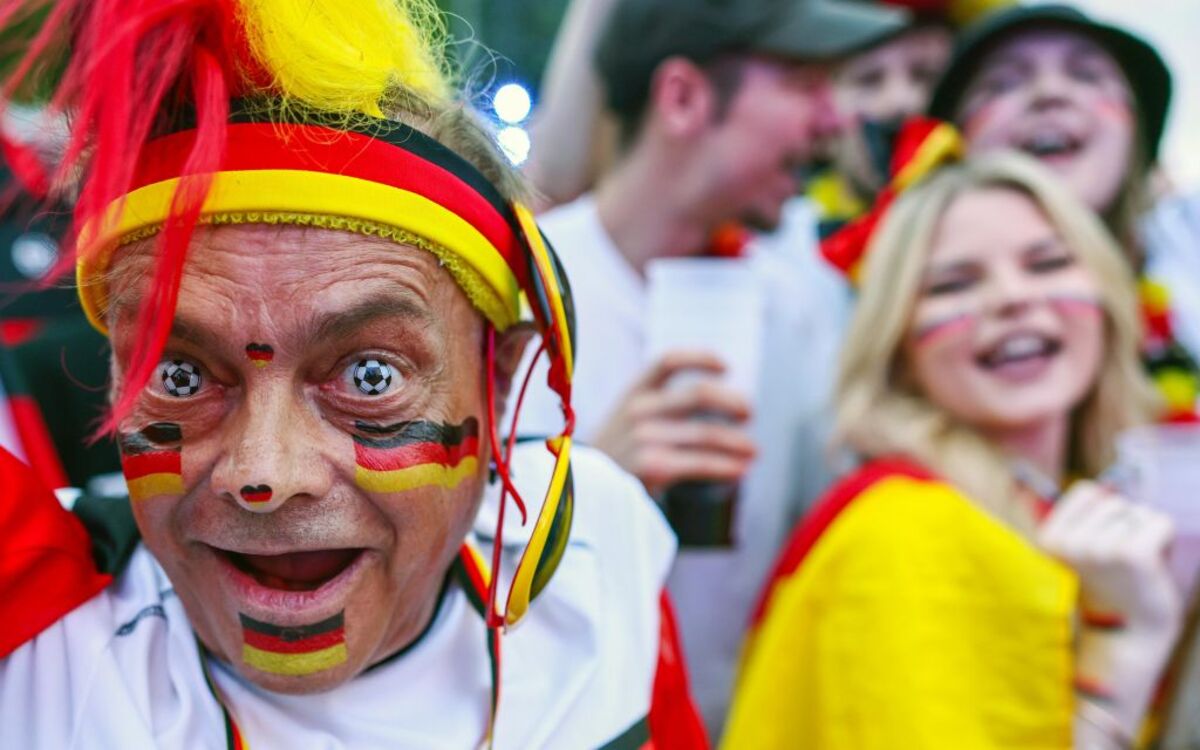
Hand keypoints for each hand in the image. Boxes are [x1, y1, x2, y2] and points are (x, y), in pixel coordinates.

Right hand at [591, 351, 755, 495]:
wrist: (577, 491)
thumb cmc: (613, 457)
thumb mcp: (625, 421)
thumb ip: (658, 408)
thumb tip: (719, 404)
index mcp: (633, 392)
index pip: (669, 361)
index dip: (701, 358)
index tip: (727, 366)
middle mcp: (638, 410)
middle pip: (699, 394)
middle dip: (732, 402)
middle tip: (748, 414)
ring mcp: (644, 438)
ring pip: (707, 434)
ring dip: (738, 443)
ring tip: (753, 452)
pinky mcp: (651, 466)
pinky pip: (701, 463)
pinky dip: (727, 467)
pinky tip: (740, 471)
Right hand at [1039, 481, 1183, 742]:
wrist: (1122, 642)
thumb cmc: (1107, 596)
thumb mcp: (1081, 555)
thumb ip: (1086, 521)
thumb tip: (1112, 482)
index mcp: (1049, 539)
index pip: (1086, 492)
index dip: (1105, 512)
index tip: (1105, 545)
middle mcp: (1069, 540)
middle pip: (1114, 501)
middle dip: (1126, 525)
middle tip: (1122, 564)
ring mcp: (1099, 546)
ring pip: (1137, 512)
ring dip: (1145, 535)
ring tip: (1136, 570)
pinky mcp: (1132, 553)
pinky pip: (1158, 523)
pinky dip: (1164, 542)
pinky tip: (1152, 567)